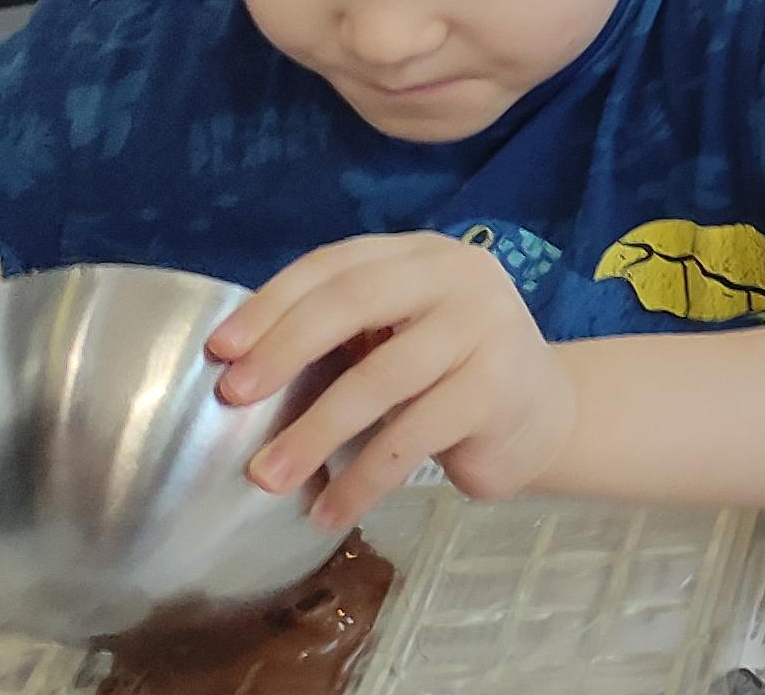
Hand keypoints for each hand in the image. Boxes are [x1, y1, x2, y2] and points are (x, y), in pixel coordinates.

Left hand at [210, 234, 576, 529]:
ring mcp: (486, 328)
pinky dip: (364, 478)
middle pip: (355, 300)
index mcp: (422, 254)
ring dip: (315, 430)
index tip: (220, 351)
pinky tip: (330, 510)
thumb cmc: (449, 375)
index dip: (272, 304)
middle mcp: (459, 277)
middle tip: (234, 398)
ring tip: (268, 477)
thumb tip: (239, 368)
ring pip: (381, 377)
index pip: (335, 264)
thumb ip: (343, 332)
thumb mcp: (399, 334)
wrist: (544, 416)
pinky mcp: (497, 390)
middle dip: (285, 349)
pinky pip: (413, 436)